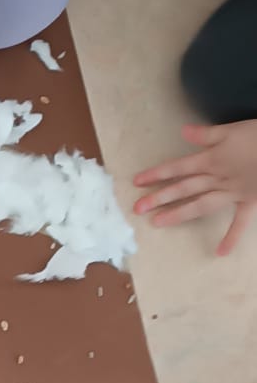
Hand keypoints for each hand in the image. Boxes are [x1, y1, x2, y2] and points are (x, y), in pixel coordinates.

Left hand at [133, 120, 256, 253]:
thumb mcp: (233, 129)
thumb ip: (207, 133)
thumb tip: (183, 131)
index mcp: (212, 158)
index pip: (179, 167)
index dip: (158, 173)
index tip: (137, 182)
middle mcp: (217, 177)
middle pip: (184, 187)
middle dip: (160, 196)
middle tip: (137, 208)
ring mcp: (232, 191)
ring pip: (201, 204)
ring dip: (179, 213)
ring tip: (158, 223)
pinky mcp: (249, 200)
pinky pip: (240, 221)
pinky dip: (232, 236)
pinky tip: (220, 253)